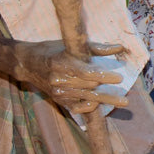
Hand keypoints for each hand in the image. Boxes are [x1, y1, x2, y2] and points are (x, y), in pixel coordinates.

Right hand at [12, 40, 126, 112]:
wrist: (28, 64)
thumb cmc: (52, 50)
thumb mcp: (71, 45)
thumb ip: (96, 48)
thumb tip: (119, 47)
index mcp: (63, 64)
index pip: (88, 73)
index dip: (105, 76)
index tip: (119, 78)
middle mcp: (60, 80)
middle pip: (90, 88)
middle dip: (107, 90)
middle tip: (125, 94)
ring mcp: (59, 92)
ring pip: (87, 98)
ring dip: (106, 100)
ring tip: (123, 102)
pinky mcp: (58, 100)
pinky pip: (77, 108)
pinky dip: (89, 106)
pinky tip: (99, 105)